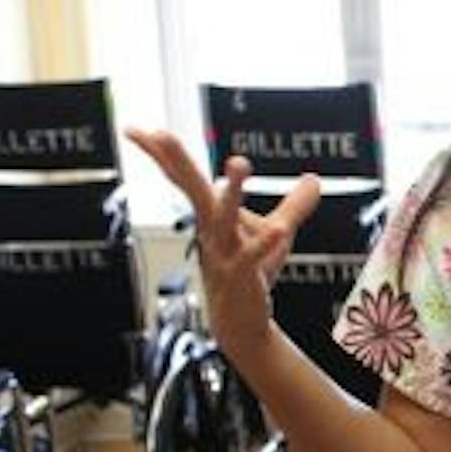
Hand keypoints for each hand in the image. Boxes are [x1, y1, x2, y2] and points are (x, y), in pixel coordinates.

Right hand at [126, 128, 319, 360]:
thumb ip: (294, 205)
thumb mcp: (276, 233)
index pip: (185, 180)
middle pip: (193, 191)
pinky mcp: (240, 277)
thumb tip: (313, 180)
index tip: (138, 129)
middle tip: (159, 133)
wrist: (241, 322)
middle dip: (177, 162)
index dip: (163, 155)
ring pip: (222, 219)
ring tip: (239, 162)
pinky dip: (263, 244)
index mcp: (212, 216)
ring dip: (231, 192)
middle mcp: (211, 231)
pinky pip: (249, 258)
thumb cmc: (250, 275)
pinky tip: (277, 230)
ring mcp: (222, 254)